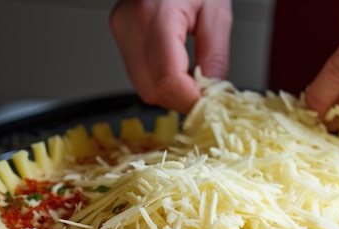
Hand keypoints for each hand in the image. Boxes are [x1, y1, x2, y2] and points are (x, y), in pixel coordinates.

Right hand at [109, 0, 232, 113]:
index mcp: (156, 15)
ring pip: (143, 88)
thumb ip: (215, 56)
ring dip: (171, 93)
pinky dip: (161, 81)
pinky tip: (179, 70)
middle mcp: (131, 25)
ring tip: (194, 80)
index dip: (189, 101)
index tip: (208, 108)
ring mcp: (122, 31)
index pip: (167, 79)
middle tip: (205, 97)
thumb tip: (212, 93)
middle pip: (151, 90)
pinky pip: (140, 74)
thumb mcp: (217, 11)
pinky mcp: (121, 35)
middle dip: (180, 100)